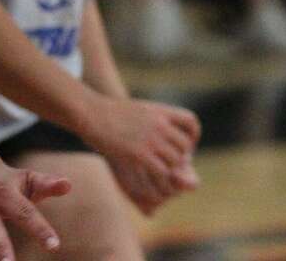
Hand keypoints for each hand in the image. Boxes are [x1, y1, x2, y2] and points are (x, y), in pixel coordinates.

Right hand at [88, 97, 200, 214]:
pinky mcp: (140, 154)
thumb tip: (163, 126)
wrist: (92, 113)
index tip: (187, 145)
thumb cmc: (110, 112)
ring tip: (160, 169)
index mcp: (161, 111)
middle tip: (171, 162)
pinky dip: (160, 175)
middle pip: (185, 145)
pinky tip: (150, 174)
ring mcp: (151, 139)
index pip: (191, 122)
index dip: (193, 135)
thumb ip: (154, 118)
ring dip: (170, 167)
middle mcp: (160, 124)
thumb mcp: (139, 109)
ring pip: (176, 160)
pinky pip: (162, 170)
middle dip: (181, 156)